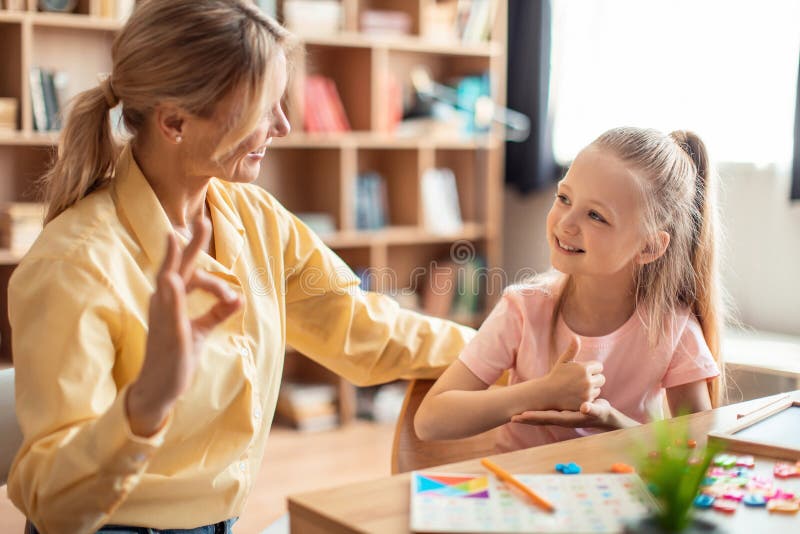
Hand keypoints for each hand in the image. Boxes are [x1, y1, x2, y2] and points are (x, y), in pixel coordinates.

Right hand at [127, 219, 241, 435]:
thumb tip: (240, 299)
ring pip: (168, 282)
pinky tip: (173, 279)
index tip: (230, 291)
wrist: (160, 388)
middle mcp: (164, 303)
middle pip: (177, 267)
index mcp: (172, 301)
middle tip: (199, 220)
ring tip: (174, 235)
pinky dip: (172, 294)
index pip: (191, 275)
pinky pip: (169, 310)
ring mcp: (164, 317)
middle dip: (188, 244)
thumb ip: (218, 313)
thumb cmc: (177, 356)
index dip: (212, 277)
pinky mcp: (168, 333)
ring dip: (173, 258)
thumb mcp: (202, 331)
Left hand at [510, 398, 615, 428]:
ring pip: (541, 416)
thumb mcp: (598, 410)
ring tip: (513, 414)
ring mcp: (560, 416)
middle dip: (526, 419)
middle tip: (510, 417)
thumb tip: (584, 408)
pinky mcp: (561, 412)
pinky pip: (546, 412)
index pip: (547, 418)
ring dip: (528, 416)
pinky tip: (528, 407)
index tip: (522, 416)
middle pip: (540, 419)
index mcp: (567, 419)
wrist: (604, 416)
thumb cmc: (602, 414)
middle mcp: (561, 419)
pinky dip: (536, 410)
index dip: (534, 417)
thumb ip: (592, 409)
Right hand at [543, 337, 604, 410]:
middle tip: (582, 380)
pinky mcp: (586, 402)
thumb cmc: (556, 375)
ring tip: (578, 388)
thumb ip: (572, 349)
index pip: (599, 366)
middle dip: (594, 378)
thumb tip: (575, 337)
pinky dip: (588, 397)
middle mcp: (587, 380)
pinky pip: (594, 398)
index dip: (592, 368)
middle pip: (602, 379)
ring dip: (592, 388)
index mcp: (584, 368)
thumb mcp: (563, 361)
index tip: (582, 371)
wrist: (547, 393)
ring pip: (598, 389)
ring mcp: (587, 392)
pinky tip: (578, 395)